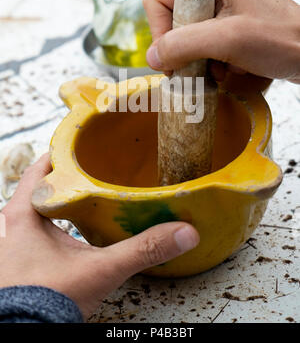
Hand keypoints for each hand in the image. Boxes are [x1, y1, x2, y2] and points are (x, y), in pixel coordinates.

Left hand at [0, 154, 198, 319]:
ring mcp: (13, 243)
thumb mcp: (101, 269)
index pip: (40, 168)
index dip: (63, 154)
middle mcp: (11, 225)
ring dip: (62, 201)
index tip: (85, 146)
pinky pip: (37, 229)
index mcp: (22, 215)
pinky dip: (56, 223)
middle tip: (94, 168)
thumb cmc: (46, 302)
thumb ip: (143, 249)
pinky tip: (75, 229)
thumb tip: (182, 233)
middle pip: (41, 186)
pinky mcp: (19, 260)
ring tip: (88, 194)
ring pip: (39, 209)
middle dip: (68, 177)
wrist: (26, 335)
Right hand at [144, 0, 299, 83]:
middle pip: (169, 22)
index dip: (161, 32)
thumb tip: (152, 57)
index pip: (158, 1)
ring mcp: (217, 7)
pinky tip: (228, 69)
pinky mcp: (224, 25)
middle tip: (200, 66)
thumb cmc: (282, 38)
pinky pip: (199, 46)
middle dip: (183, 51)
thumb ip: (185, 45)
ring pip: (183, 38)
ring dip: (196, 61)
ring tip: (220, 69)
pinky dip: (208, 63)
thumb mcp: (229, 40)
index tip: (176, 56)